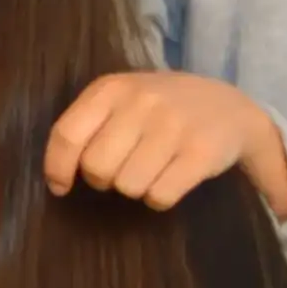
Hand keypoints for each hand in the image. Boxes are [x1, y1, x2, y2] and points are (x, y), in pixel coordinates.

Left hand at [45, 70, 286, 219]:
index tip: (60, 187)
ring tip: (148, 172)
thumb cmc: (160, 107)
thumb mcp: (121, 100)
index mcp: (111, 88)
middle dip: (103, 179)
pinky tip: (168, 182)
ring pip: (128, 186)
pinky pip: (160, 196)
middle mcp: (141, 103)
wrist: (230, 106)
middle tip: (120, 170)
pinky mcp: (201, 153)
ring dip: (134, 189)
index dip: (57, 167)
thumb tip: (56, 180)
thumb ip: (87, 126)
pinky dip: (158, 199)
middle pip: (97, 167)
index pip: (67, 134)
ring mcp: (173, 127)